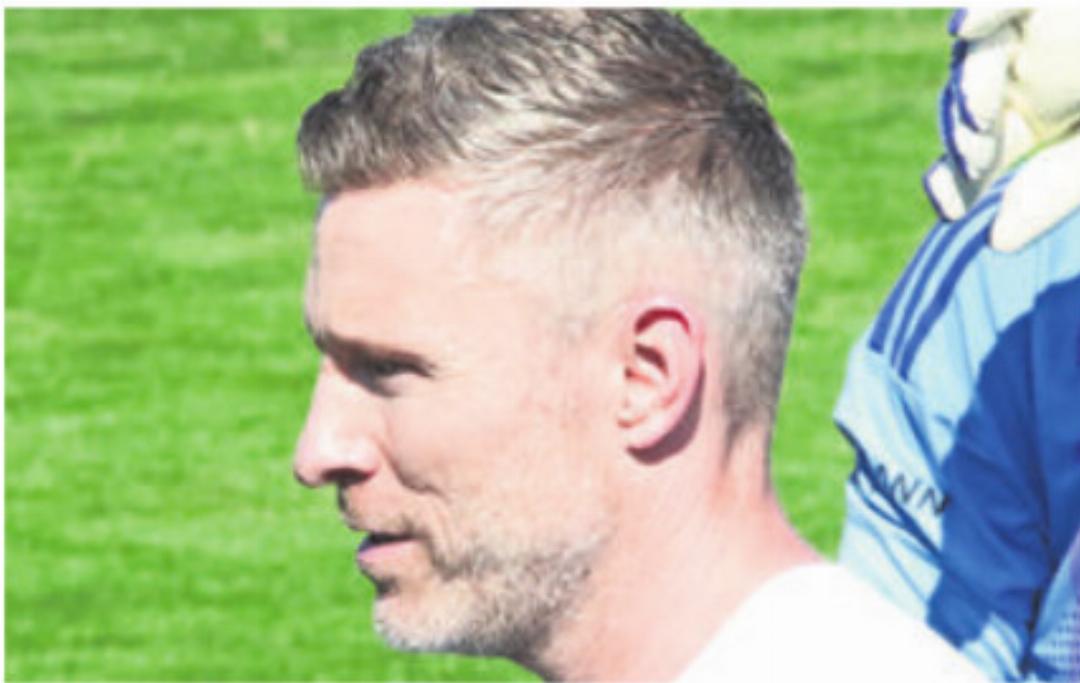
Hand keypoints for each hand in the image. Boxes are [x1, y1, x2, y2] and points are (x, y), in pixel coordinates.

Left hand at [923, 8, 1079, 244]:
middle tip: (972, 164)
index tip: (950, 209)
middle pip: (967, 110)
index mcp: (1023, 120)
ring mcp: (1023, 32)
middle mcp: (1013, 76)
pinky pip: (1005, 1)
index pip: (974, 158)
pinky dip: (986, 11)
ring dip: (972, 86)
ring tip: (976, 120)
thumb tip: (996, 242)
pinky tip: (965, 28)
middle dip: (965, 138)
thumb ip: (1055, 191)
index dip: (955, 182)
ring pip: (977, 57)